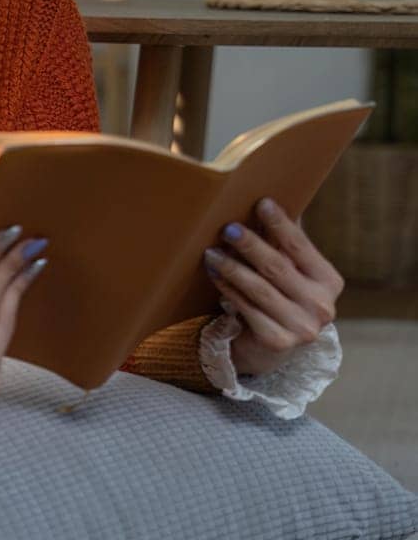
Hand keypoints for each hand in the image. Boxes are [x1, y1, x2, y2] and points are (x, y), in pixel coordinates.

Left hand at [203, 197, 344, 377]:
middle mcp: (321, 306)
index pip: (301, 246)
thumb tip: (269, 193)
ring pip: (259, 289)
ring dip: (231, 267)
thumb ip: (285, 239)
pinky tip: (214, 273)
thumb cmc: (281, 293)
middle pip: (278, 267)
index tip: (261, 202)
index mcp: (329, 281)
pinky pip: (246, 308)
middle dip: (250, 244)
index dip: (280, 224)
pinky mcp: (277, 342)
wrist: (272, 345)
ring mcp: (301, 328)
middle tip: (227, 227)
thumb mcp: (290, 267)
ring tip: (210, 251)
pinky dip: (227, 288)